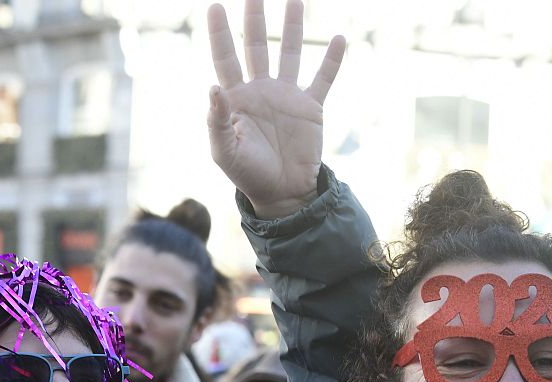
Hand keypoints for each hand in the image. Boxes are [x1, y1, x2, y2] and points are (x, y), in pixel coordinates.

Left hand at [207, 0, 345, 218]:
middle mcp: (260, 90)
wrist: (281, 193)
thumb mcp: (224, 151)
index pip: (225, 58)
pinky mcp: (310, 107)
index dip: (219, 34)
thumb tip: (213, 87)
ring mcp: (286, 96)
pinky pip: (322, 78)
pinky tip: (338, 39)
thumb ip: (217, 120)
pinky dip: (332, 60)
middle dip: (254, 18)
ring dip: (292, 28)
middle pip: (256, 46)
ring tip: (295, 0)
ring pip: (289, 53)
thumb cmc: (247, 174)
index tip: (214, 7)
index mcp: (236, 98)